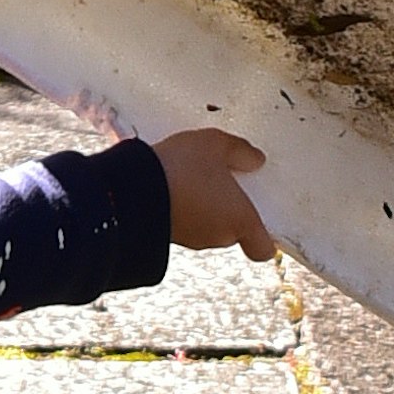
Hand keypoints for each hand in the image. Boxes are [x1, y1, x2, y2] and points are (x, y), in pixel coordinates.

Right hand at [152, 126, 277, 261]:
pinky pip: (182, 222)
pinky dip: (180, 208)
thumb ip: (240, 151)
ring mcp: (191, 240)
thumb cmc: (183, 169)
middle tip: (219, 181)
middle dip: (227, 209)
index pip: (263, 249)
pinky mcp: (166, 236)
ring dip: (202, 207)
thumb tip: (256, 160)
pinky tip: (170, 184)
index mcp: (241, 221)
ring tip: (189, 178)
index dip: (262, 236)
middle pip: (233, 231)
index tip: (258, 214)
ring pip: (206, 226)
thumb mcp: (214, 144)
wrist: (131, 190)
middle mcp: (219, 237)